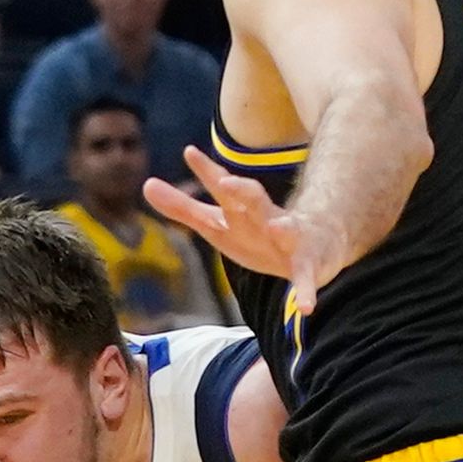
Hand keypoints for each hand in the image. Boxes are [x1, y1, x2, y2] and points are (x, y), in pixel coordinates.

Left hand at [147, 147, 307, 283]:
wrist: (316, 244)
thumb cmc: (257, 233)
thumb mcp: (217, 223)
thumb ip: (183, 207)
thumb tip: (146, 184)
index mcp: (242, 211)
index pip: (223, 187)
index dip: (207, 171)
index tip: (189, 152)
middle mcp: (266, 218)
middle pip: (254, 201)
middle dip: (242, 191)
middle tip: (226, 182)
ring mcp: (291, 239)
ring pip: (288, 230)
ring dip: (284, 228)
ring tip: (278, 227)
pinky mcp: (308, 264)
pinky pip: (307, 279)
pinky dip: (306, 292)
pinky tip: (305, 308)